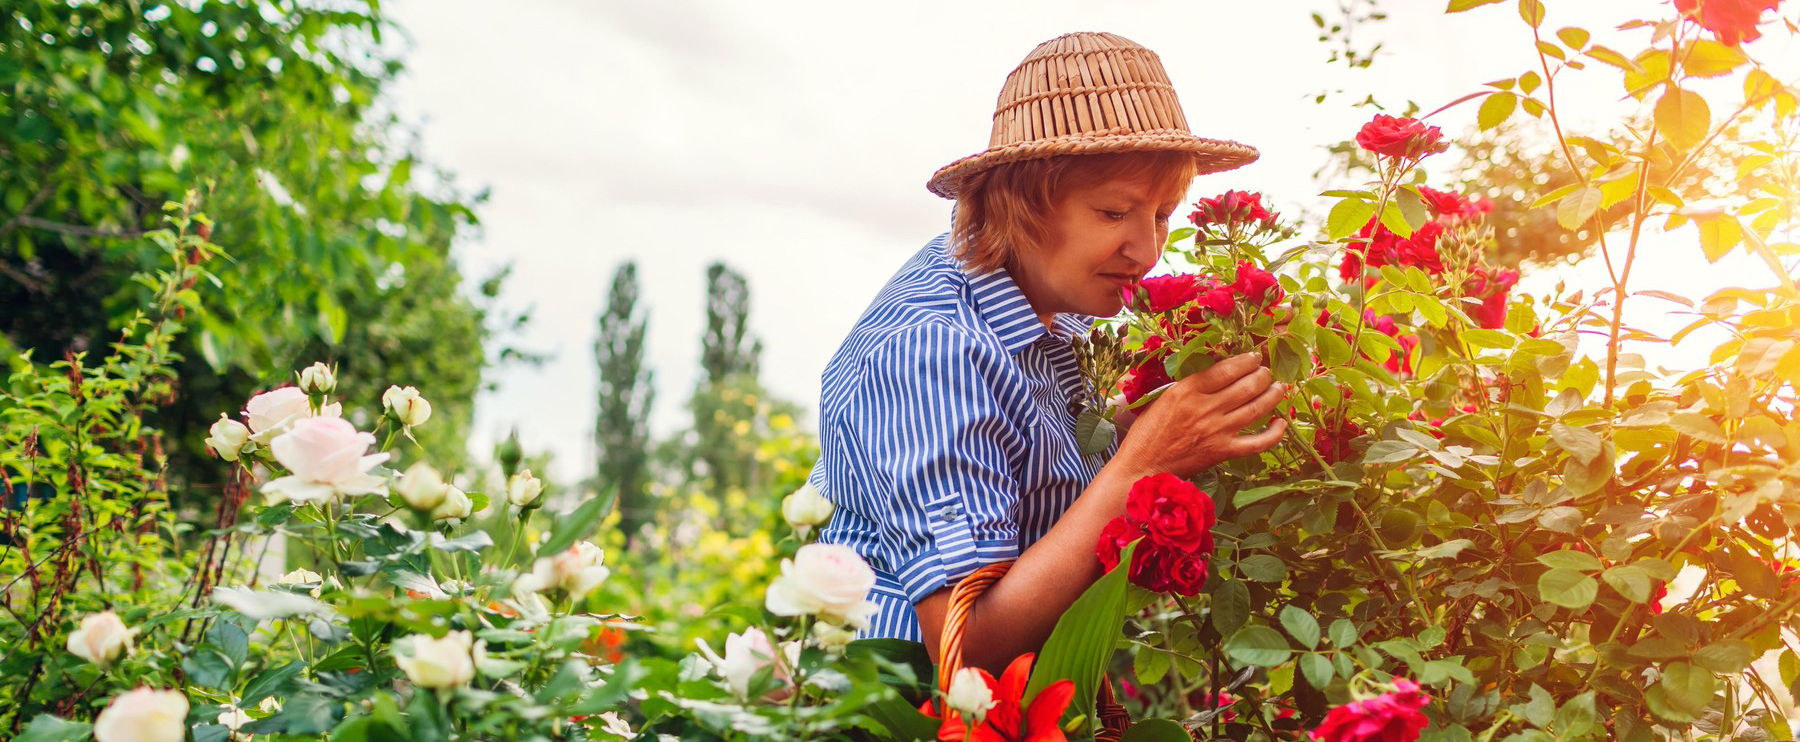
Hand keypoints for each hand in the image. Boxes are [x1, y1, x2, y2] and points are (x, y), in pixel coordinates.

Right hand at [1113, 352, 1287, 477]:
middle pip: (1246, 386)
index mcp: (1187, 391)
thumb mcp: (1164, 397)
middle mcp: (1205, 408)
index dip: (1246, 360)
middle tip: (1267, 371)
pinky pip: (1258, 443)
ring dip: (1273, 394)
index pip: (1226, 369)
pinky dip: (1275, 433)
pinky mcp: (1223, 452)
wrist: (1142, 465)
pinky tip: (1281, 423)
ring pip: (1256, 408)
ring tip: (1280, 387)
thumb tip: (1219, 373)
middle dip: (1263, 375)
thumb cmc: (1148, 431)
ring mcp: (1217, 431)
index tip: (1254, 357)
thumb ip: (1190, 385)